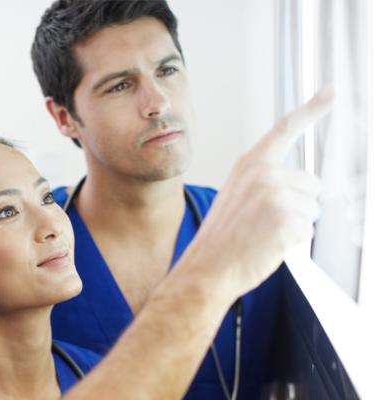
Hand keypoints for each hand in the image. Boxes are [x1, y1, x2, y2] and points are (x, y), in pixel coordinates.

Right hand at [194, 87, 333, 295]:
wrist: (207, 266)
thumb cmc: (223, 237)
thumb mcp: (237, 196)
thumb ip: (265, 182)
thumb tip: (307, 187)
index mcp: (250, 164)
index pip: (285, 129)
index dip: (312, 108)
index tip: (331, 90)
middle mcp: (264, 173)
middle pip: (311, 184)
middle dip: (299, 205)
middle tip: (265, 223)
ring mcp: (275, 195)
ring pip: (313, 210)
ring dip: (296, 226)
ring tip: (263, 235)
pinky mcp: (286, 219)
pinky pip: (308, 230)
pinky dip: (293, 242)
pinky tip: (268, 246)